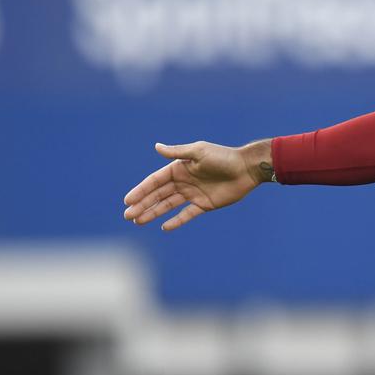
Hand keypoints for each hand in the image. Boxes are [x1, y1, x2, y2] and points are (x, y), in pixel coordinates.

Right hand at [123, 140, 271, 230]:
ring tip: (138, 222)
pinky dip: (176, 220)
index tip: (127, 201)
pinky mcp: (204, 204)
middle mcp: (184, 181)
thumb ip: (177, 153)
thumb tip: (156, 147)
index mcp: (179, 168)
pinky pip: (187, 214)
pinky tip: (164, 227)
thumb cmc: (223, 157)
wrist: (246, 168)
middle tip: (128, 216)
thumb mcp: (199, 152)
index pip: (155, 181)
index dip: (141, 190)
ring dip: (153, 213)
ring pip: (168, 205)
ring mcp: (193, 194)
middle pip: (158, 195)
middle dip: (142, 205)